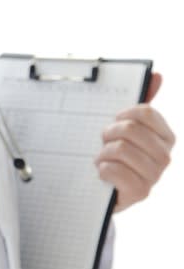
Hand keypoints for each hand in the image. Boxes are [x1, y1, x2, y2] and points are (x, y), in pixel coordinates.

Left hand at [96, 73, 175, 211]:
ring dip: (102, 154)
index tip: (114, 123)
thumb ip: (141, 105)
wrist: (104, 191)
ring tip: (102, 160)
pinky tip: (103, 173)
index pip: (146, 112)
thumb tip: (158, 75)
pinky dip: (102, 170)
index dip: (122, 115)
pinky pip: (114, 170)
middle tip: (104, 144)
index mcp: (165, 136)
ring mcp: (155, 176)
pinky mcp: (140, 192)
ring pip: (120, 149)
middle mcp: (165, 156)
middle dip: (108, 134)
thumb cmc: (115, 156)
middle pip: (130, 129)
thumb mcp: (125, 129)